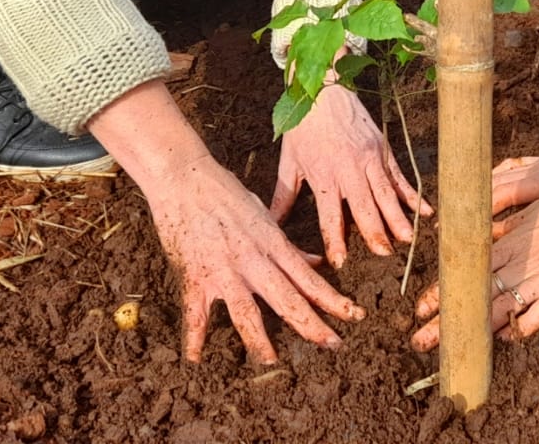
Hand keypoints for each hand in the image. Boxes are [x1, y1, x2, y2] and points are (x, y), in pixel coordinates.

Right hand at [148, 156, 364, 359]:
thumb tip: (314, 263)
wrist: (184, 178)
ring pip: (248, 312)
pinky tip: (195, 357)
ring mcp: (224, 270)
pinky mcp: (195, 275)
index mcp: (272, 244)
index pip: (309, 278)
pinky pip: (196, 313)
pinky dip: (195, 336)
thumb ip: (288, 245)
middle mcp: (253, 260)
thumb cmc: (224, 192)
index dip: (333, 299)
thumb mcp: (264, 214)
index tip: (354, 315)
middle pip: (288, 299)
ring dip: (260, 339)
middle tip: (333, 345)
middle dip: (313, 325)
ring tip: (271, 360)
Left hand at [272, 82, 431, 267]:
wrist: (324, 89)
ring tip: (407, 239)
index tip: (341, 262)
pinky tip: (424, 212)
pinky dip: (413, 195)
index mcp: (324, 175)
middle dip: (375, 232)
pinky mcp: (384, 150)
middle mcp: (349, 170)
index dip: (336, 240)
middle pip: (364, 207)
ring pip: (386, 195)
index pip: (330, 216)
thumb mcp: (288, 162)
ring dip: (397, 218)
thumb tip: (272, 224)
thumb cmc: (303, 126)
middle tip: (384, 254)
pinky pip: (400, 177)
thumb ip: (282, 196)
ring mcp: (370, 159)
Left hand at [411, 171, 538, 349]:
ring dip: (475, 331)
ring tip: (452, 348)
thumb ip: (507, 229)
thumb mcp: (532, 213)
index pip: (466, 272)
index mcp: (509, 243)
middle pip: (475, 296)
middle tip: (419, 340)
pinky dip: (523, 327)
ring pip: (500, 308)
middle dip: (445, 321)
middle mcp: (521, 263)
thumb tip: (482, 233)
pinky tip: (509, 337)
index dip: (441, 293)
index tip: (420, 310)